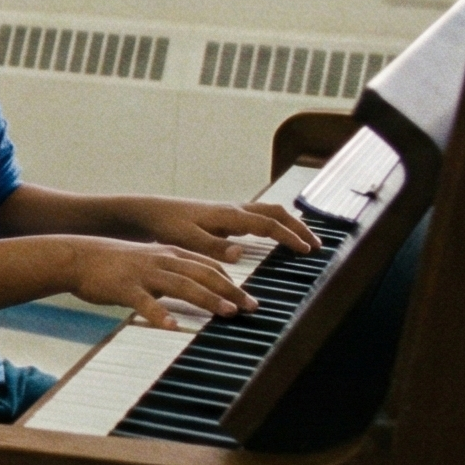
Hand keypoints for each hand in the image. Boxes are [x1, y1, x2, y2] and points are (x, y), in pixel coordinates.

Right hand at [67, 238, 256, 329]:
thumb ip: (173, 273)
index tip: (249, 299)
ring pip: (182, 285)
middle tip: (251, 308)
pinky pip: (145, 303)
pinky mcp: (124, 288)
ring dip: (207, 299)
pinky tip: (172, 327)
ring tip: (226, 313)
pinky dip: (160, 315)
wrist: (76, 256)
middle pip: (203, 274)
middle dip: (230, 291)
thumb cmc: (114, 263)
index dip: (232, 282)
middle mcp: (162, 261)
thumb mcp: (149, 262)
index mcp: (170, 254)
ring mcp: (144, 274)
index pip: (209, 266)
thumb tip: (195, 290)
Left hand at [124, 197, 321, 259]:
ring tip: (305, 240)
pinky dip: (274, 223)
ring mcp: (229, 211)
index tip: (307, 250)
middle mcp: (232, 210)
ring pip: (268, 212)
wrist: (148, 213)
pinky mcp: (224, 216)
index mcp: (228, 215)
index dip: (290, 237)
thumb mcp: (185, 239)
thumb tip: (239, 254)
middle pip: (275, 213)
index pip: (268, 224)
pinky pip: (257, 216)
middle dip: (299, 227)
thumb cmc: (165, 227)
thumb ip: (212, 247)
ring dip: (289, 224)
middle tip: (317, 245)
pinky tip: (276, 235)